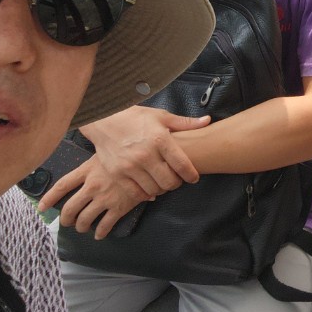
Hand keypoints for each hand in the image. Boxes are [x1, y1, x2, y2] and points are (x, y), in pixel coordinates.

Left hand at [40, 157, 153, 239]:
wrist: (151, 161)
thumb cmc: (131, 152)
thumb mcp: (109, 152)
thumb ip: (98, 163)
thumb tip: (94, 168)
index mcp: (88, 170)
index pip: (62, 186)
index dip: (49, 198)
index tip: (41, 207)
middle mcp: (93, 186)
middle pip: (70, 208)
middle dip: (66, 219)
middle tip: (66, 222)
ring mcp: (105, 198)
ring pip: (84, 220)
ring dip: (81, 227)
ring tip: (82, 228)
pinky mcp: (119, 207)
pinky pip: (105, 225)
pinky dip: (100, 232)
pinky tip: (100, 234)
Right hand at [79, 106, 209, 196]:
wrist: (104, 120)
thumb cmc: (135, 117)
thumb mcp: (161, 116)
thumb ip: (185, 123)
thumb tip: (207, 121)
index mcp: (160, 139)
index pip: (182, 164)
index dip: (191, 175)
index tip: (193, 178)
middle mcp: (145, 155)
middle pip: (169, 181)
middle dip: (177, 183)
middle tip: (177, 180)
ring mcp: (130, 166)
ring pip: (154, 189)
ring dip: (162, 189)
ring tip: (163, 183)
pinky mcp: (117, 174)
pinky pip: (135, 194)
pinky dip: (145, 194)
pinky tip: (149, 189)